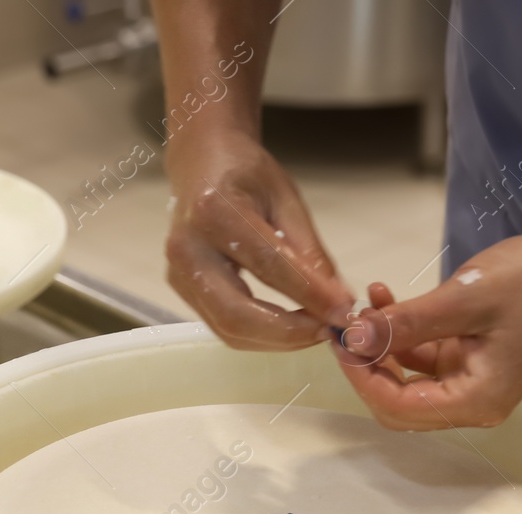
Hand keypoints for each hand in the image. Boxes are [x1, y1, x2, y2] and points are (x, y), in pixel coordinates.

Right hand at [165, 127, 353, 349]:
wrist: (200, 165)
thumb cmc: (246, 175)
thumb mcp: (286, 200)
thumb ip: (310, 252)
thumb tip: (339, 300)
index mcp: (214, 211)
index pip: (268, 266)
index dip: (310, 295)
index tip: (344, 312)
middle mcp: (187, 248)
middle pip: (237, 313)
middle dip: (289, 333)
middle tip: (328, 331)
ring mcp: (177, 274)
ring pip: (228, 328)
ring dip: (276, 340)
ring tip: (314, 328)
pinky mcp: (180, 290)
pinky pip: (222, 325)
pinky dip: (260, 334)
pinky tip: (289, 325)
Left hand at [334, 233, 521, 429]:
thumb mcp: (463, 299)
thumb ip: (405, 323)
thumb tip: (353, 338)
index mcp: (477, 401)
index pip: (398, 407)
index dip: (362, 376)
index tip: (342, 339)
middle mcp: (473, 403)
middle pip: (397, 403)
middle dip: (367, 365)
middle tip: (347, 325)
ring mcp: (472, 382)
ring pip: (406, 379)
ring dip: (381, 343)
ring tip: (367, 300)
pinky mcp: (470, 360)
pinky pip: (423, 357)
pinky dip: (402, 332)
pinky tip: (387, 298)